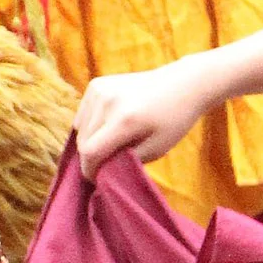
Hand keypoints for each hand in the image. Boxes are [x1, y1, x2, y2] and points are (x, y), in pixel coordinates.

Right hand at [74, 57, 214, 176]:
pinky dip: (90, 124)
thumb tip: (101, 170)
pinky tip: (109, 124)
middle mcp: (107, 101)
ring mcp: (100, 89)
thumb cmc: (173, 120)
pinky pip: (83, 114)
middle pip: (82, 141)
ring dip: (90, 140)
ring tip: (112, 141)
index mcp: (124, 119)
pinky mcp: (97, 84)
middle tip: (109, 161)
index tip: (97, 179)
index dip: (90, 170)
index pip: (90, 152)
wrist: (182, 84)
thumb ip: (125, 162)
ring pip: (80, 128)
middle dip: (91, 157)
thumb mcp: (156, 149)